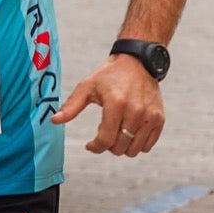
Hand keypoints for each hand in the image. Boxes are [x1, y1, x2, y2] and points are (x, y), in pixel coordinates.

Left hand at [50, 55, 164, 157]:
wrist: (138, 62)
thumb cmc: (109, 75)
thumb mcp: (87, 86)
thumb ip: (71, 106)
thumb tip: (54, 120)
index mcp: (116, 104)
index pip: (105, 140)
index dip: (95, 147)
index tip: (90, 145)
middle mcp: (136, 111)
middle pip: (119, 148)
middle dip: (108, 146)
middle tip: (104, 133)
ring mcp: (150, 116)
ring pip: (133, 150)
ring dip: (122, 147)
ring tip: (116, 132)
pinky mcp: (159, 118)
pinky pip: (147, 146)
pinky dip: (137, 144)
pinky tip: (129, 132)